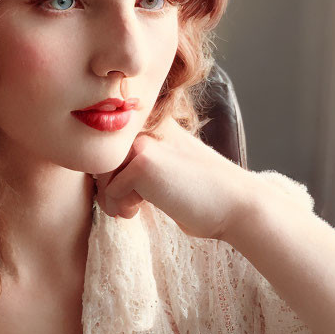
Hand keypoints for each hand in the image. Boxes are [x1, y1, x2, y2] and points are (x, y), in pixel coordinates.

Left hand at [93, 116, 256, 240]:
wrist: (236, 205)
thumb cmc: (203, 195)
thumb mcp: (168, 169)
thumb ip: (139, 164)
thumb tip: (99, 178)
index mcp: (156, 123)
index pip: (113, 146)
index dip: (112, 174)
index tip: (128, 194)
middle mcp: (148, 125)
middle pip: (101, 159)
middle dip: (109, 187)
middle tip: (129, 206)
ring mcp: (144, 141)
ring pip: (101, 174)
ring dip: (112, 200)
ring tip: (134, 209)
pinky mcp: (142, 162)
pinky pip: (110, 191)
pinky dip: (122, 207)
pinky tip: (140, 210)